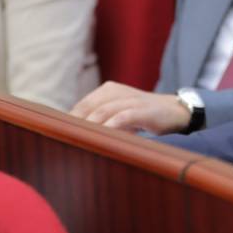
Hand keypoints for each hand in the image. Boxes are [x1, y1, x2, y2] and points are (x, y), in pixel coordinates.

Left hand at [69, 81, 190, 134]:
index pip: (81, 105)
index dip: (69, 121)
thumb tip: (74, 137)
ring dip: (90, 127)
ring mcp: (130, 98)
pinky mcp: (143, 109)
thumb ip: (100, 121)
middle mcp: (116, 91)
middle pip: (88, 107)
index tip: (58, 138)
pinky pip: (123, 116)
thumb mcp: (118, 115)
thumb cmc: (142, 116)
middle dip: (76, 125)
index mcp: (107, 90)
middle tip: (64, 142)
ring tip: (79, 141)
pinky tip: (103, 137)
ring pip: (103, 111)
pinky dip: (111, 126)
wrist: (175, 111)